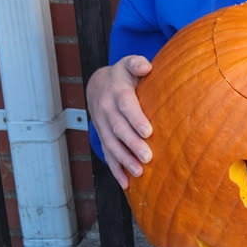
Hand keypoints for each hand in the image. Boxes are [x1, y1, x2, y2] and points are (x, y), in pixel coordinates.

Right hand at [87, 56, 152, 187]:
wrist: (98, 85)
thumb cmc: (122, 76)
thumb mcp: (129, 64)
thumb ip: (137, 63)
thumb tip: (146, 66)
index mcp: (117, 93)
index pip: (125, 106)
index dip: (136, 119)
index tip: (148, 131)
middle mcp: (107, 111)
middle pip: (118, 129)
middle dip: (132, 144)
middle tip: (148, 157)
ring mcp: (102, 126)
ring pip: (112, 145)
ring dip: (124, 160)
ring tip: (138, 172)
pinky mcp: (103, 137)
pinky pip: (107, 154)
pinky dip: (115, 169)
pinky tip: (126, 183)